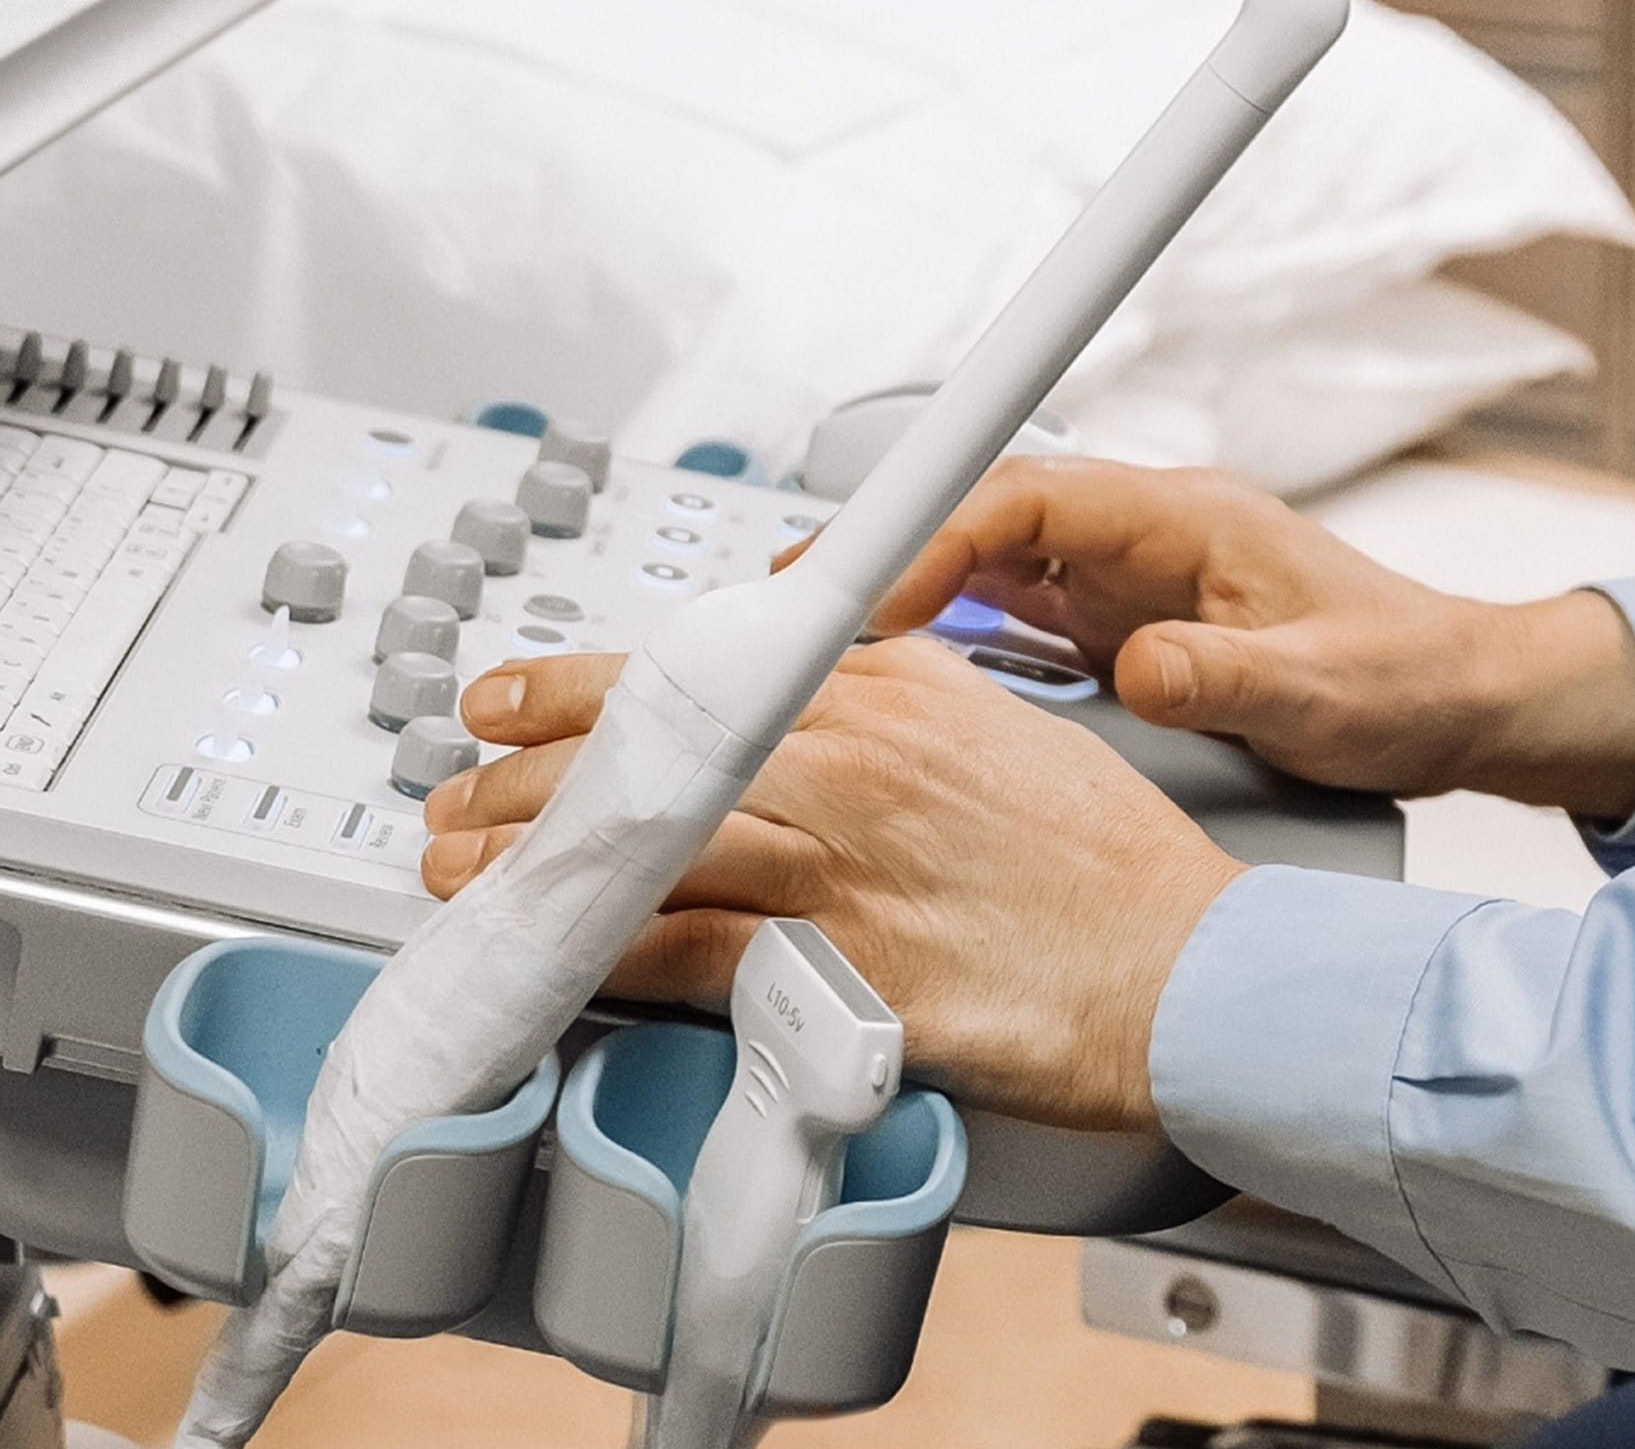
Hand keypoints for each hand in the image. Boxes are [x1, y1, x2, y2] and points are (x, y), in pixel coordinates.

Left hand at [419, 637, 1234, 1133]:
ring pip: (642, 844)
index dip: (576, 685)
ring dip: (535, 863)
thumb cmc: (1107, 867)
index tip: (504, 698)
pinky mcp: (834, 965)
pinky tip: (551, 959)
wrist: (1179, 966)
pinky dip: (600, 954)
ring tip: (461, 875)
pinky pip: (680, 953)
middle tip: (455, 797)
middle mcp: (850, 758)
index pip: (696, 667)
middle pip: (647, 751)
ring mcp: (837, 861)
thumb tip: (816, 676)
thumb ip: (898, 693)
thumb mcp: (999, 728)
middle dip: (526, 776)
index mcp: (888, 685)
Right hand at [862, 456, 1634, 820]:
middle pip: (985, 511)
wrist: (1459, 696)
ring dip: (901, 587)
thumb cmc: (1406, 676)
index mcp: (1188, 518)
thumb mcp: (1323, 693)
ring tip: (807, 638)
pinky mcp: (1123, 618)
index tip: (867, 588)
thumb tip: (1143, 670)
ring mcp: (1129, 573)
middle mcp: (1146, 532)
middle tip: (787, 606)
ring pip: (985, 556)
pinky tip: (892, 665)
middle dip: (885, 548)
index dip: (938, 529)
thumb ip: (1229, 680)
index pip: (1032, 493)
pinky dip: (943, 625)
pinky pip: (1010, 605)